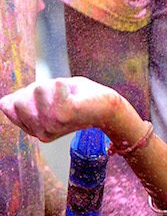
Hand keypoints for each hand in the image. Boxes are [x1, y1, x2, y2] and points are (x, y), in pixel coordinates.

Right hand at [0, 77, 125, 141]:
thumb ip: (26, 99)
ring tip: (68, 94)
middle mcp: (40, 132)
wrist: (108, 106)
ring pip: (35, 91)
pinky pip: (52, 88)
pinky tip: (72, 91)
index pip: (8, 106)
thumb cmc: (79, 98)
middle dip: (38, 88)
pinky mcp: (65, 115)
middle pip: (18, 100)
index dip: (25, 93)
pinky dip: (63, 83)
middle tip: (60, 94)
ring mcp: (52, 125)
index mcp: (33, 129)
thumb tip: (5, 102)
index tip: (47, 96)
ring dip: (53, 85)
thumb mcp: (47, 97)